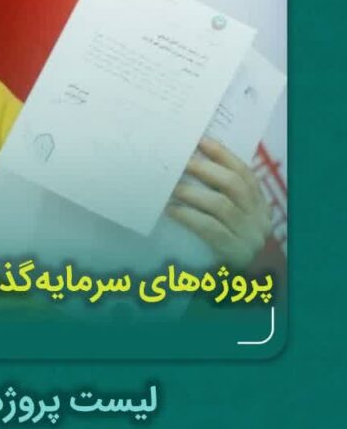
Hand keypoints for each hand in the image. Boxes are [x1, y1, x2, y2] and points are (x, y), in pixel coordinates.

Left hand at [165, 137, 271, 268]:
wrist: (239, 288)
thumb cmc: (226, 246)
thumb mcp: (230, 219)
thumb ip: (218, 196)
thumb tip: (187, 166)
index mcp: (259, 205)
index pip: (244, 173)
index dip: (223, 155)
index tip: (200, 141)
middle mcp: (259, 218)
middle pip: (234, 185)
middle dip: (206, 169)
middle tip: (180, 161)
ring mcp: (250, 237)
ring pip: (222, 205)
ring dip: (192, 192)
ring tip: (170, 187)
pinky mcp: (235, 254)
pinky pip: (210, 230)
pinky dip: (189, 217)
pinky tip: (172, 211)